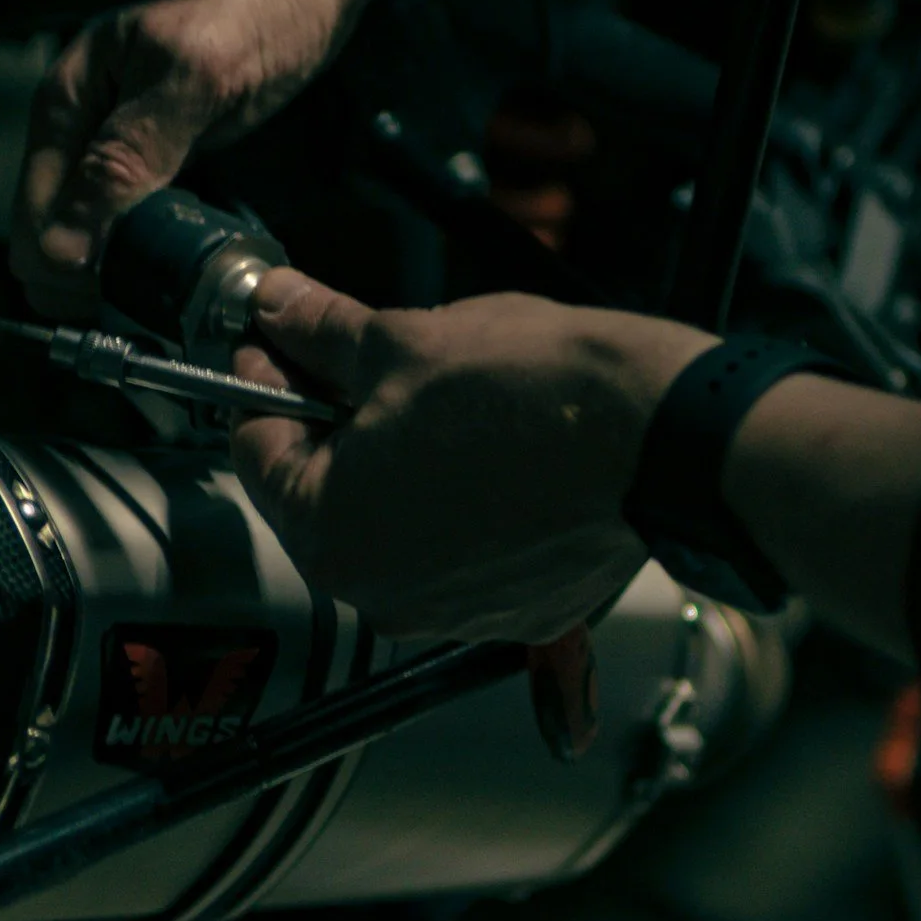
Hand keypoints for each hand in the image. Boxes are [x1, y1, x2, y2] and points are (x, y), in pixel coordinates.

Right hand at [9, 0, 362, 319]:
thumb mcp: (192, 77)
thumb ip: (127, 158)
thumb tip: (68, 244)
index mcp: (70, 102)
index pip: (34, 219)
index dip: (64, 277)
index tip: (115, 308)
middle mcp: (86, 123)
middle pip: (59, 234)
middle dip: (91, 283)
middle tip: (150, 306)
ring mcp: (125, 136)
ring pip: (99, 230)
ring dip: (127, 271)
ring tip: (171, 294)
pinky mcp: (166, 145)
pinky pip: (140, 213)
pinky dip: (159, 246)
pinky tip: (185, 261)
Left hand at [229, 269, 714, 643]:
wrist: (663, 437)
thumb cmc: (539, 396)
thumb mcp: (406, 341)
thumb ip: (325, 333)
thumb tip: (281, 308)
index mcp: (332, 535)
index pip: (257, 450)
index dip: (266, 380)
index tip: (281, 340)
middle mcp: (382, 595)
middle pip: (324, 496)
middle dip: (337, 425)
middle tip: (366, 361)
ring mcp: (452, 612)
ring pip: (395, 525)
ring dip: (402, 465)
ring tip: (447, 402)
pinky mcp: (516, 610)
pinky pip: (461, 553)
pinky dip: (464, 504)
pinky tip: (492, 451)